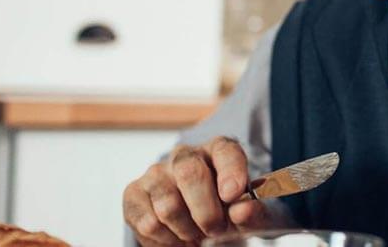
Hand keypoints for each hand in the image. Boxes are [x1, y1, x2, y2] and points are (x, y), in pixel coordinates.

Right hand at [122, 136, 275, 245]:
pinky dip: (167, 240)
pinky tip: (177, 237)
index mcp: (219, 150)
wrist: (204, 223)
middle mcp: (184, 154)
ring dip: (187, 231)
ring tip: (196, 233)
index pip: (225, 151)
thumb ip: (253, 211)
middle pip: (189, 173)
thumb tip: (242, 210)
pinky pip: (147, 223)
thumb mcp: (252, 214)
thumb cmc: (231, 213)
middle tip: (216, 229)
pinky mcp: (133, 193)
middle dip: (207, 212)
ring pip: (168, 206)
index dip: (230, 171)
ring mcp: (156, 172)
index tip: (233, 195)